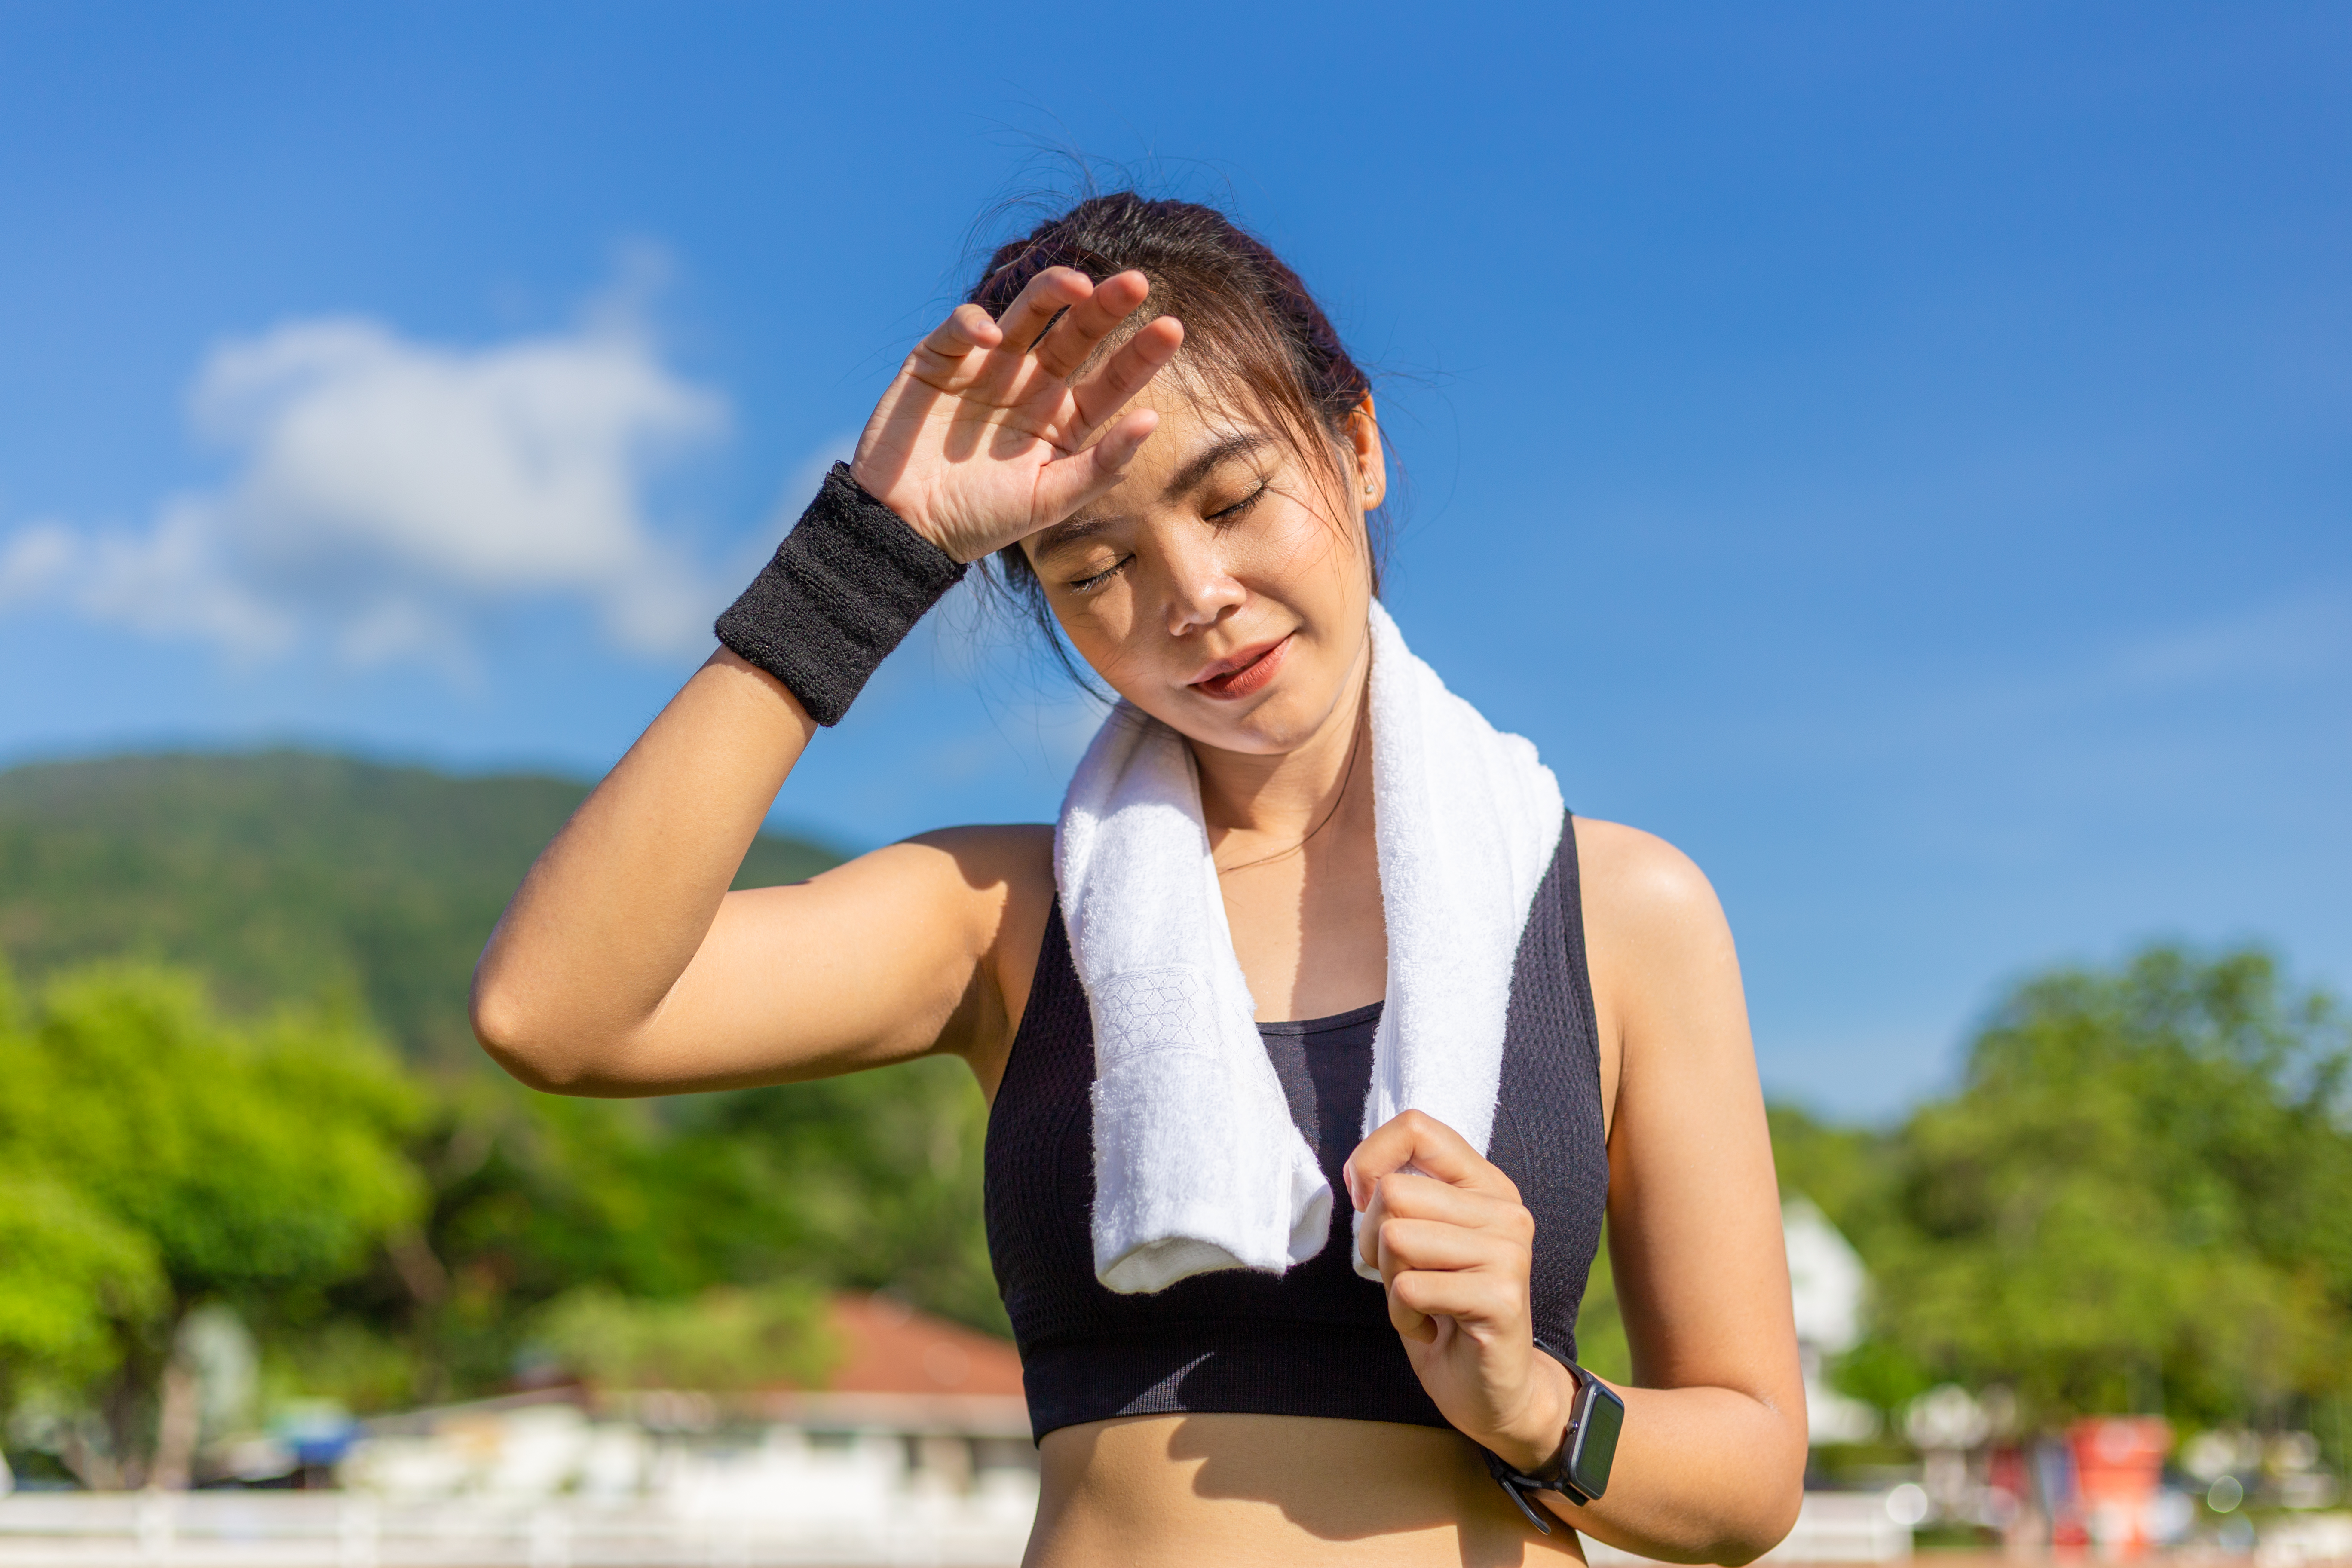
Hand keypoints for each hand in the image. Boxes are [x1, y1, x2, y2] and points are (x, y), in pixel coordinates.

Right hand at [848, 267, 1183, 562]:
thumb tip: (1152, 420)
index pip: (1112, 378)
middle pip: (1076, 334)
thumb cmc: (981, 520)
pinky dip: (975, 326)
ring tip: (1077, 286)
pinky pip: (961, 328)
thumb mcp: (1047, 501)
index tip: (1172, 329)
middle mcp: (1031, 384)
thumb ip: (1100, 466)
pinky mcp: (939, 359)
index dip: (1141, 353)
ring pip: (1026, 314)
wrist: (906, 528)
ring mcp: (987, 367)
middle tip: (1136, 283)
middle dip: (1105, 306)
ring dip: (1051, 292)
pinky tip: (992, 339)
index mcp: (1064, 418)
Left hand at [1348, 1109, 1575, 1474]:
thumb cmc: (1444, 1309)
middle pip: (1394, 1192)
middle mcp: (1504, 1210)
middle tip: (1400, 1275)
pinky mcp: (1501, 1297)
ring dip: (1391, 1281)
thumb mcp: (1420, 1242)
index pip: (1417, 1127)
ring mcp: (1508, 1252)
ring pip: (1397, 1237)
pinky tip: (1432, 1327)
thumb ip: (1404, 1200)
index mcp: (1485, 1185)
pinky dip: (1403, 1315)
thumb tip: (1362, 1177)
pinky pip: (1409, 1287)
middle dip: (1373, 1240)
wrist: (1493, 1391)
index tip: (1366, 1201)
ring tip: (1421, 1302)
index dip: (1371, 1159)